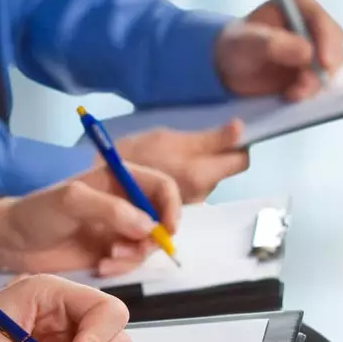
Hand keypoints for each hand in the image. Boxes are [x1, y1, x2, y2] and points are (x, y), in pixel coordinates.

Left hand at [0, 164, 181, 275]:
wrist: (11, 242)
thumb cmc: (36, 212)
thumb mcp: (71, 201)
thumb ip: (110, 209)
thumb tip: (148, 225)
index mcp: (118, 178)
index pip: (162, 186)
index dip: (172, 206)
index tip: (166, 230)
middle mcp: (123, 202)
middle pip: (162, 218)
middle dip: (152, 239)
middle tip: (128, 250)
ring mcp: (118, 228)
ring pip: (148, 244)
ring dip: (134, 256)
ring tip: (107, 260)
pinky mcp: (110, 251)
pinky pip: (131, 261)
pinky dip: (123, 267)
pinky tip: (101, 268)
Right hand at [116, 119, 249, 202]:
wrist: (101, 188)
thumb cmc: (133, 155)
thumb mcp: (168, 138)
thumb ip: (208, 139)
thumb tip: (241, 127)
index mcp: (202, 174)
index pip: (240, 160)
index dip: (235, 147)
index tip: (222, 139)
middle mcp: (203, 195)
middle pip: (222, 174)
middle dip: (211, 163)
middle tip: (186, 151)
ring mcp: (192, 207)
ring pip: (206, 184)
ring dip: (196, 174)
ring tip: (171, 165)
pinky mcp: (181, 214)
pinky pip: (191, 196)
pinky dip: (183, 187)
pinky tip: (167, 179)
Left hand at [214, 0, 342, 100]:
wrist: (229, 68)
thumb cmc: (236, 46)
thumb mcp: (246, 43)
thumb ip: (273, 44)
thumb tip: (307, 52)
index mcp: (297, 4)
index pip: (321, 20)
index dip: (327, 41)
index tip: (324, 63)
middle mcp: (312, 23)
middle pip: (334, 44)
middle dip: (324, 67)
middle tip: (304, 85)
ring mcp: (316, 47)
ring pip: (332, 65)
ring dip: (317, 82)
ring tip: (292, 93)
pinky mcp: (315, 69)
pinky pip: (324, 81)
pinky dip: (312, 90)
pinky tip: (292, 94)